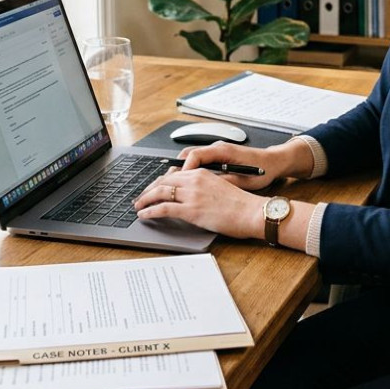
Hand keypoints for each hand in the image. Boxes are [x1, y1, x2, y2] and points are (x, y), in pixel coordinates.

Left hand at [133, 168, 263, 238]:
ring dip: (145, 199)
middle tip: (140, 197)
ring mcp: (192, 195)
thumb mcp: (221, 187)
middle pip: (163, 181)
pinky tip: (144, 215)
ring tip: (138, 206)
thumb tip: (192, 195)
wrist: (251, 212)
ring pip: (159, 193)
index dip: (159, 182)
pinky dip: (150, 211)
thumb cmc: (242, 204)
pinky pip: (163, 208)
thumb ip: (204, 186)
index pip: (173, 174)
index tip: (152, 189)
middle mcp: (194, 180)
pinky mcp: (191, 210)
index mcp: (202, 173)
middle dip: (148, 190)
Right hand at [177, 140, 312, 191]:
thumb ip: (223, 183)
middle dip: (176, 170)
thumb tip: (205, 189)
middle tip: (166, 184)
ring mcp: (217, 151)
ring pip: (191, 157)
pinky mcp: (218, 156)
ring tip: (171, 184)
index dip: (184, 169)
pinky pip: (198, 160)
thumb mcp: (243, 181)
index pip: (195, 155)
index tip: (178, 181)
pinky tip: (186, 182)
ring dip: (181, 170)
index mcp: (223, 151)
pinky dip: (189, 170)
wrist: (274, 162)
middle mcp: (218, 148)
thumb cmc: (263, 170)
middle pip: (188, 154)